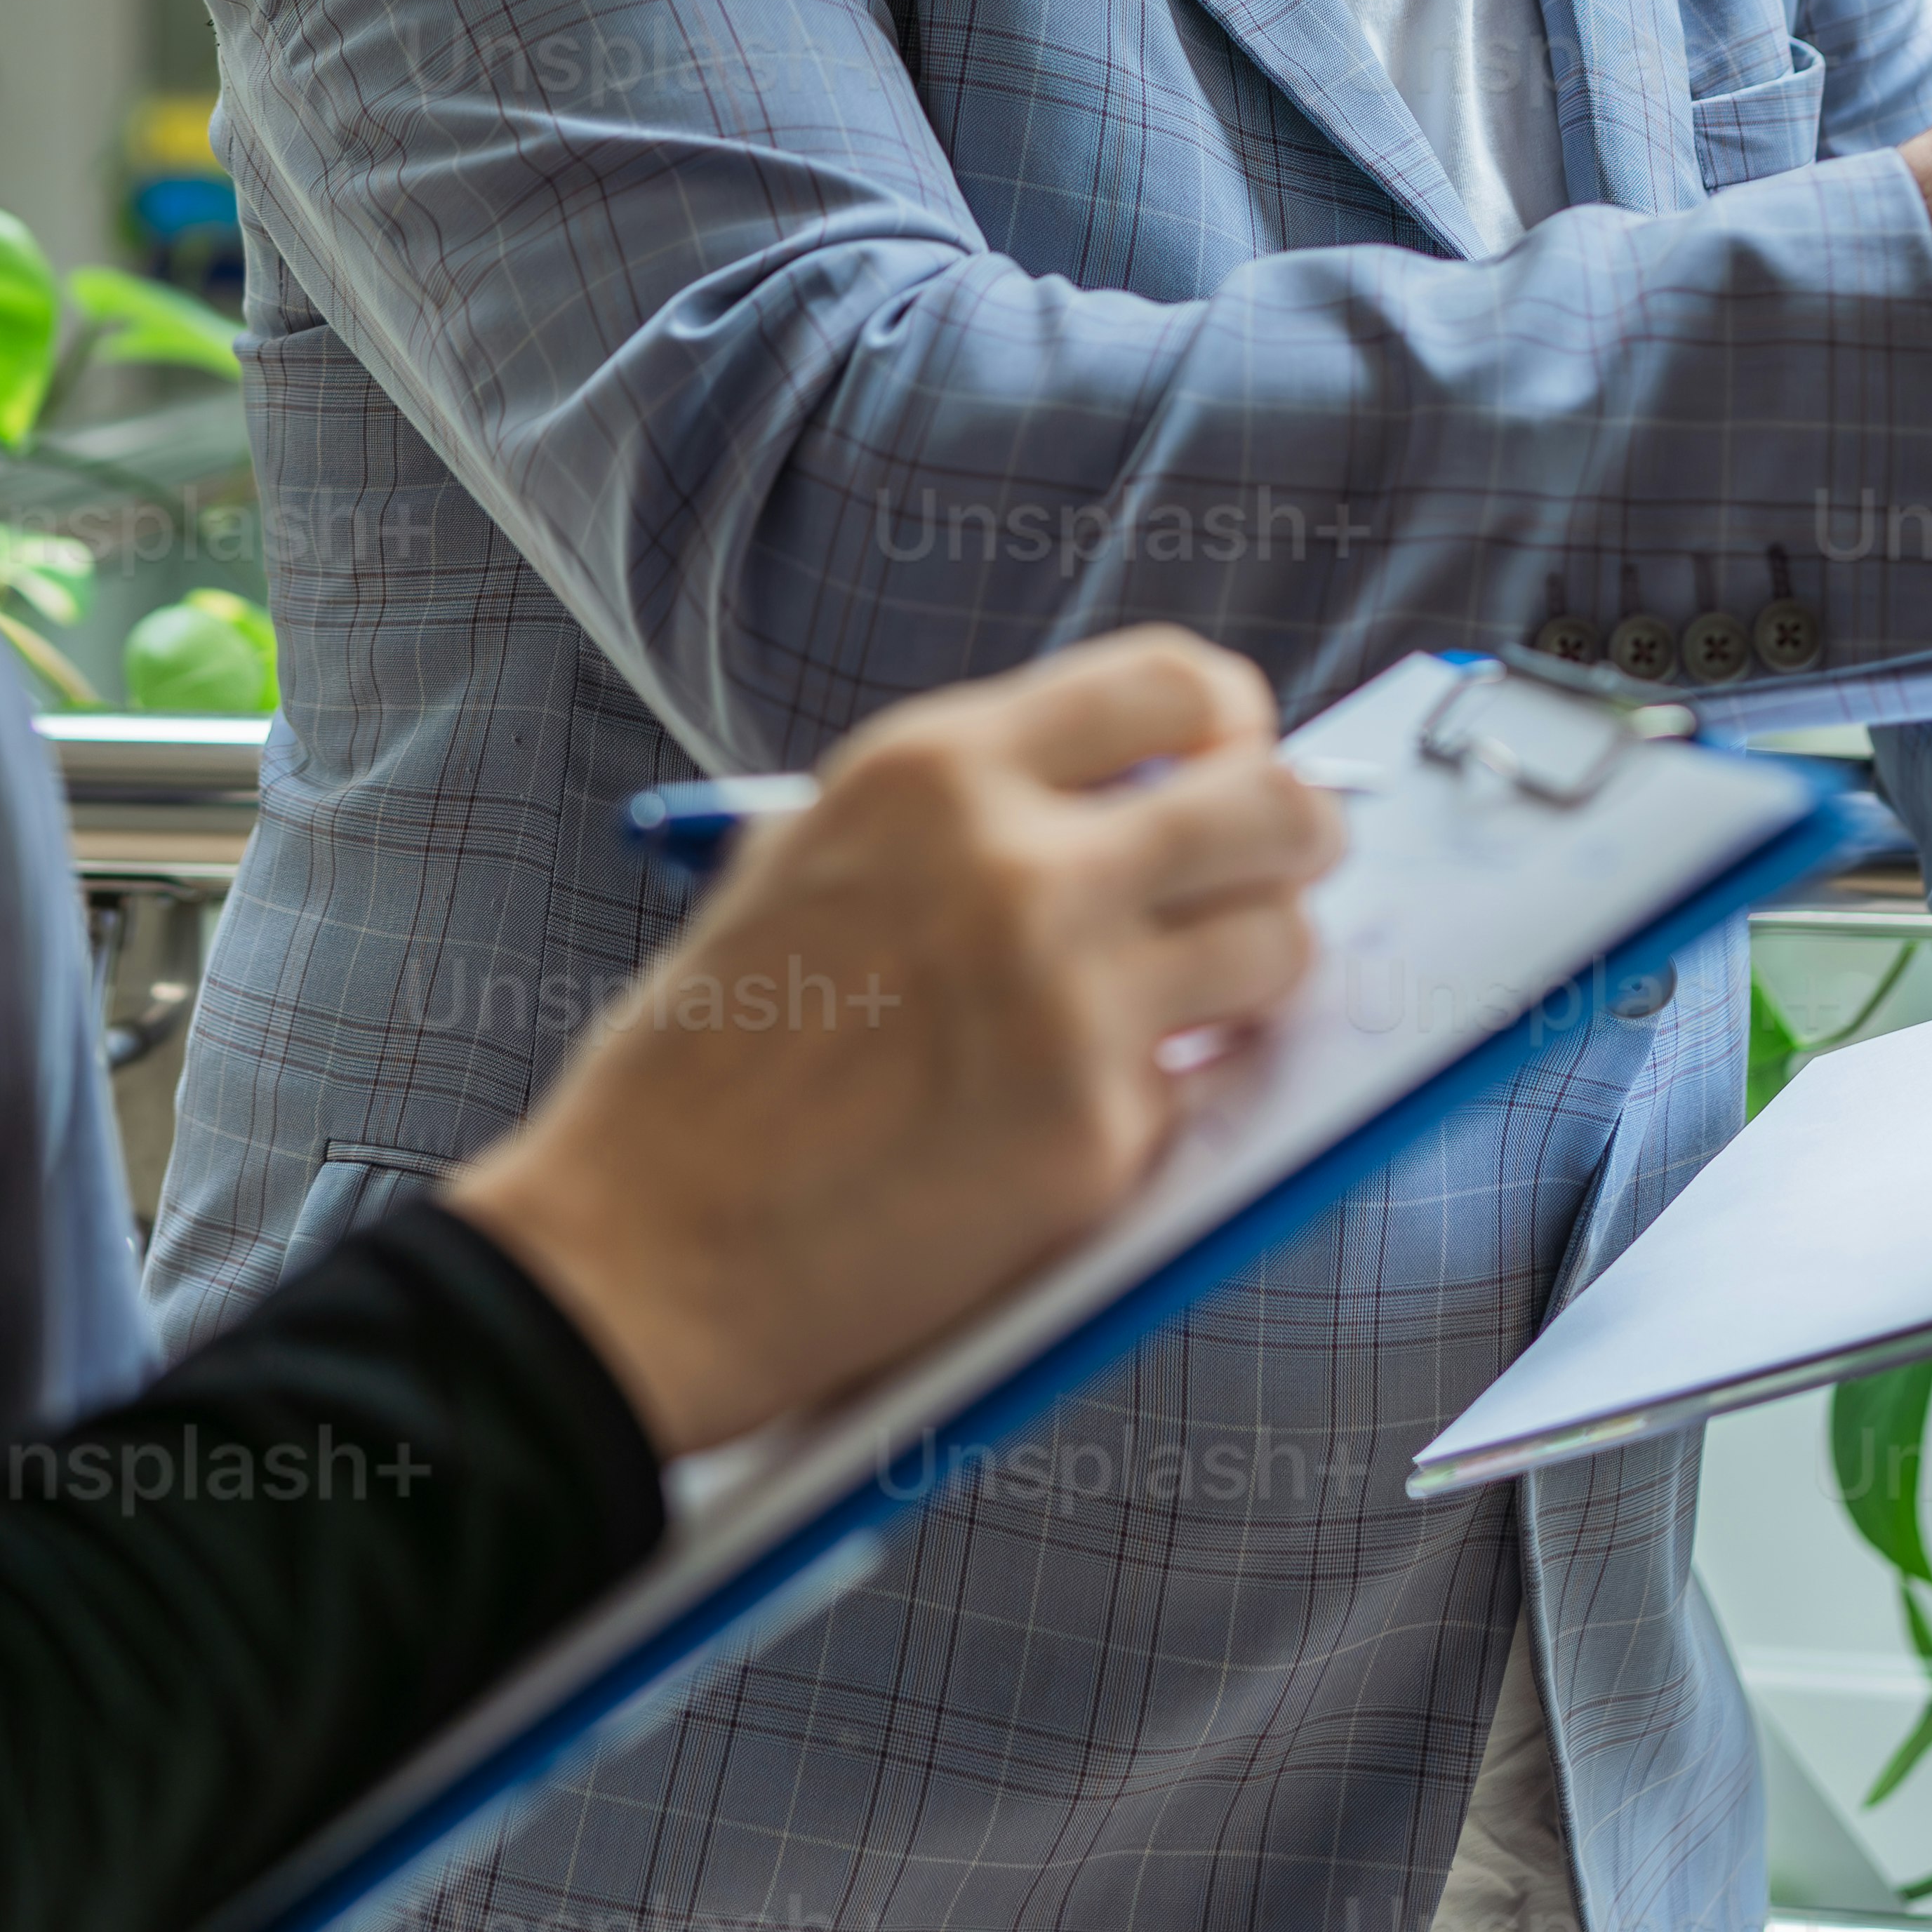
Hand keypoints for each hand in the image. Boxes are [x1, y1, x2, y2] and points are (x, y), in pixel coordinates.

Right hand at [444, 632, 1344, 1456]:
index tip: (1232, 771)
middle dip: (1295, 842)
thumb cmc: (706, 1067)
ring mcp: (1071, 1004)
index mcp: (937, 771)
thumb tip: (1127, 799)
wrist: (636, 1247)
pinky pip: (1199, 1094)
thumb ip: (966, 817)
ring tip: (1183, 1011)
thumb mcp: (815, 860)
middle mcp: (1020, 864)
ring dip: (1250, 981)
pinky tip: (1069, 1122)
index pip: (1176, 684)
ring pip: (1278, 949)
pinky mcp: (1097, 1137)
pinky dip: (1158, 1105)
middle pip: (1274, 806)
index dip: (1233, 730)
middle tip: (1269, 883)